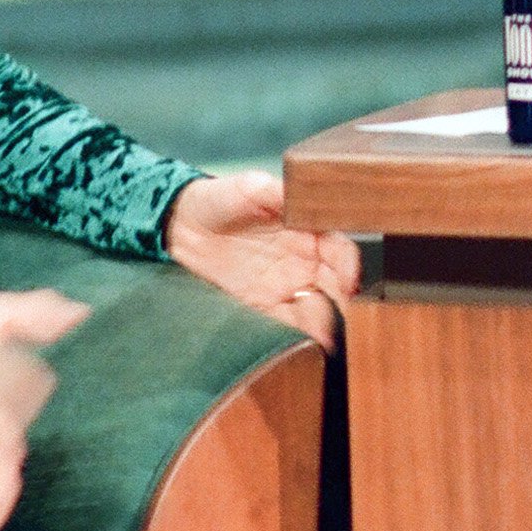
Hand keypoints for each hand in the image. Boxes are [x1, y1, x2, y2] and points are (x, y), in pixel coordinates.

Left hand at [164, 171, 362, 347]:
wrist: (181, 227)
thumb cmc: (220, 200)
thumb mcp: (250, 188)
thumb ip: (278, 193)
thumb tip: (304, 196)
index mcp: (309, 231)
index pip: (341, 251)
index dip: (350, 266)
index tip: (349, 280)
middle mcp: (304, 263)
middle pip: (337, 287)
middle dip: (346, 303)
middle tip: (345, 317)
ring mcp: (285, 288)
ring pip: (318, 311)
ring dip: (326, 325)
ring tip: (324, 335)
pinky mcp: (263, 309)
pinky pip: (288, 326)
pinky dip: (299, 336)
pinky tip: (301, 342)